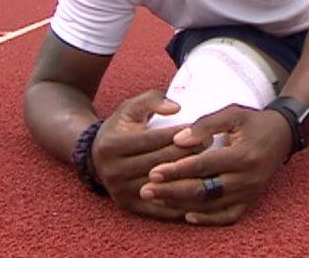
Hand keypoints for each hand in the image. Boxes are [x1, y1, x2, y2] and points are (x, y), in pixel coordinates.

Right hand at [90, 90, 206, 220]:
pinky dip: (181, 201)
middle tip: (212, 144)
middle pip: (160, 163)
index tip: (204, 130)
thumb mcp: (131, 107)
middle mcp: (113, 171)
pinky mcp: (128, 206)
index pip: (154, 139)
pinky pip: (160, 207)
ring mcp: (120, 191)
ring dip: (189, 177)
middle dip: (189, 153)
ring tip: (210, 165)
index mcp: (112, 145)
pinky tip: (200, 190)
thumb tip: (177, 108)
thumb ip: (153, 100)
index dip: (181, 134)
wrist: (96, 156)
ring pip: (163, 186)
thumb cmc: (122, 127)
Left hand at [139, 105, 292, 225]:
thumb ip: (205, 124)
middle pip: (204, 190)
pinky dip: (207, 219)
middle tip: (147, 190)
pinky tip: (187, 215)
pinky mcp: (251, 200)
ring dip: (182, 204)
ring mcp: (250, 192)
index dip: (177, 169)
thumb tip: (178, 140)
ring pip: (211, 205)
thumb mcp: (232, 113)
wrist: (284, 135)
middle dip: (172, 191)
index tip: (153, 171)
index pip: (204, 165)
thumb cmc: (254, 121)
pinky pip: (227, 216)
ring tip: (158, 200)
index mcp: (243, 155)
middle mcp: (248, 178)